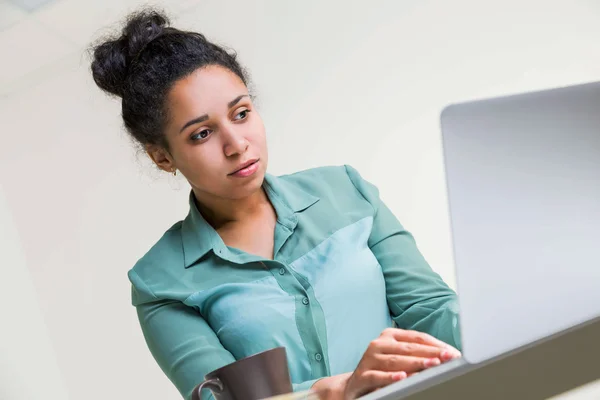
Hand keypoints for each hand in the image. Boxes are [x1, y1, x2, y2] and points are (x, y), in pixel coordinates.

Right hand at [343, 328, 460, 398]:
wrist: (354, 386)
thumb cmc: (382, 370)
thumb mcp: (398, 359)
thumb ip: (417, 355)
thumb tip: (446, 355)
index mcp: (389, 336)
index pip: (417, 337)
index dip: (436, 344)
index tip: (453, 353)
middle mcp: (378, 344)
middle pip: (409, 348)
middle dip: (431, 353)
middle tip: (448, 358)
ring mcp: (369, 359)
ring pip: (395, 361)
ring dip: (416, 363)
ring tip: (433, 365)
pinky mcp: (362, 376)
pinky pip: (377, 376)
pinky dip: (390, 377)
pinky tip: (402, 377)